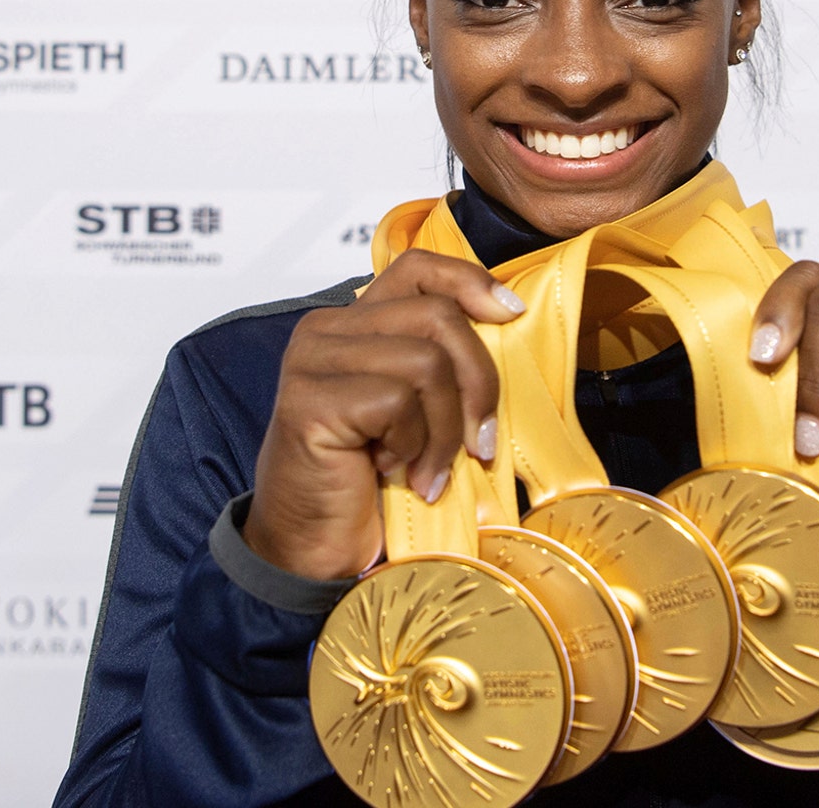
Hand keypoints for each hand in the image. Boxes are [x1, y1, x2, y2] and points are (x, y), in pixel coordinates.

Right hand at [242, 249, 523, 580]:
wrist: (316, 548)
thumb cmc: (373, 482)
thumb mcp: (421, 410)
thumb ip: (444, 363)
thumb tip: (510, 324)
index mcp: (357, 323)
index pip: (420, 269)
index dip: (472, 283)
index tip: (511, 315)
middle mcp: (327, 330)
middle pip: (438, 317)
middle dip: (477, 384)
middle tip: (478, 443)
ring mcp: (312, 361)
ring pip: (425, 362)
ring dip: (443, 429)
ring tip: (428, 469)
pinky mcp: (307, 400)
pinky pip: (396, 402)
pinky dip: (413, 446)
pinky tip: (394, 472)